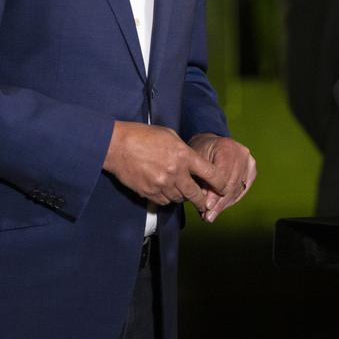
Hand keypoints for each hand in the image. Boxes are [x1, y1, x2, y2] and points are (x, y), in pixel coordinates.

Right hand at [103, 121, 226, 213]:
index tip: (222, 187)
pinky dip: (166, 198)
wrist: (117, 146)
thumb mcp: (169, 136)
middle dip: (201, 200)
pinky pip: (164, 202)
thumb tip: (191, 163)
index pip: (210, 174)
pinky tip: (164, 190)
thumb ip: (183, 151)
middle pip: (195, 194)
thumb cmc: (142, 135)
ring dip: (181, 196)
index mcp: (184, 156)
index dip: (219, 183)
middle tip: (204, 202)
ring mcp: (162, 185)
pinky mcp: (149, 193)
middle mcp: (176, 173)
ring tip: (178, 191)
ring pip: (179, 199)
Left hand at [187, 133, 255, 222]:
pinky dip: (231, 200)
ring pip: (238, 189)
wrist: (211, 144)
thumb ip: (201, 181)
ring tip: (211, 215)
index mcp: (226, 147)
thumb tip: (206, 206)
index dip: (214, 194)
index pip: (222, 175)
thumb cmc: (201, 152)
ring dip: (224, 204)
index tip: (207, 207)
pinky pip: (243, 190)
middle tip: (208, 216)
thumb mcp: (196, 162)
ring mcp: (249, 161)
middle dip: (219, 203)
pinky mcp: (252, 170)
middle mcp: (241, 153)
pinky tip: (221, 207)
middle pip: (232, 184)